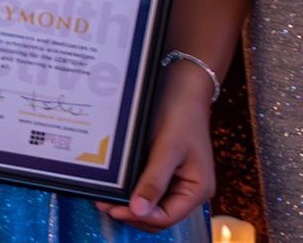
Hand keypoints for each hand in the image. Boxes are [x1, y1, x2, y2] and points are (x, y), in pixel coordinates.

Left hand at [95, 69, 215, 230]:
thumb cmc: (181, 114)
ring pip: (151, 204)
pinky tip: (117, 184)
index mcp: (197, 189)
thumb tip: (137, 211)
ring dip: (130, 203)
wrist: (184, 84)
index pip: (167, 217)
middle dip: (132, 213)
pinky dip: (133, 189)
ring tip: (106, 197)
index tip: (114, 210)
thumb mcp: (167, 148)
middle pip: (158, 215)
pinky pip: (149, 187)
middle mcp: (189, 189)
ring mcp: (177, 180)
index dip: (140, 217)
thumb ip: (153, 181)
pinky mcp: (165, 170)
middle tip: (105, 204)